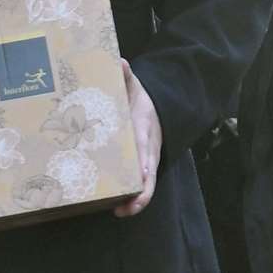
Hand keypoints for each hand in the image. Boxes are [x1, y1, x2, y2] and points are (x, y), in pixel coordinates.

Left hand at [115, 58, 161, 216]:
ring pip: (147, 185)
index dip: (143, 161)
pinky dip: (133, 199)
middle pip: (149, 174)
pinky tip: (116, 207)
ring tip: (119, 211)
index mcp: (144, 128)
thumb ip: (124, 76)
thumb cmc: (139, 100)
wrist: (155, 109)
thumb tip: (119, 61)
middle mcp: (148, 148)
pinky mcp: (142, 168)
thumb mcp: (133, 86)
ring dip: (136, 200)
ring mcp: (147, 161)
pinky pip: (141, 186)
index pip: (146, 146)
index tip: (140, 174)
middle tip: (126, 206)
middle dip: (141, 191)